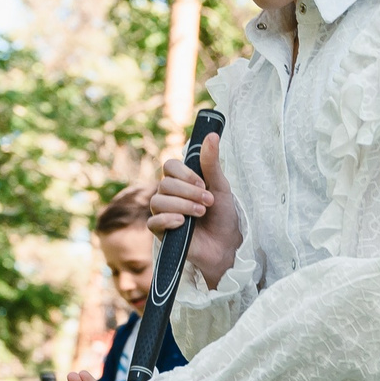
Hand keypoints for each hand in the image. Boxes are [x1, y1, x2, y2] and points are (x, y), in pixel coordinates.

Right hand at [149, 129, 242, 287]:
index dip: (184, 173)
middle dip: (189, 192)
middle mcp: (169, 195)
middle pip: (165, 184)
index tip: (203, 183)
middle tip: (208, 201)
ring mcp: (163, 213)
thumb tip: (212, 135)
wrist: (226, 245)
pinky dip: (167, 219)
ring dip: (182, 205)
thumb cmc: (223, 216)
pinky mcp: (161, 233)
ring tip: (201, 213)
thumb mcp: (221, 187)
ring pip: (158, 201)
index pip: (169, 166)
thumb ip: (212, 163)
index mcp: (181, 182)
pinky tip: (182, 223)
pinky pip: (153, 222)